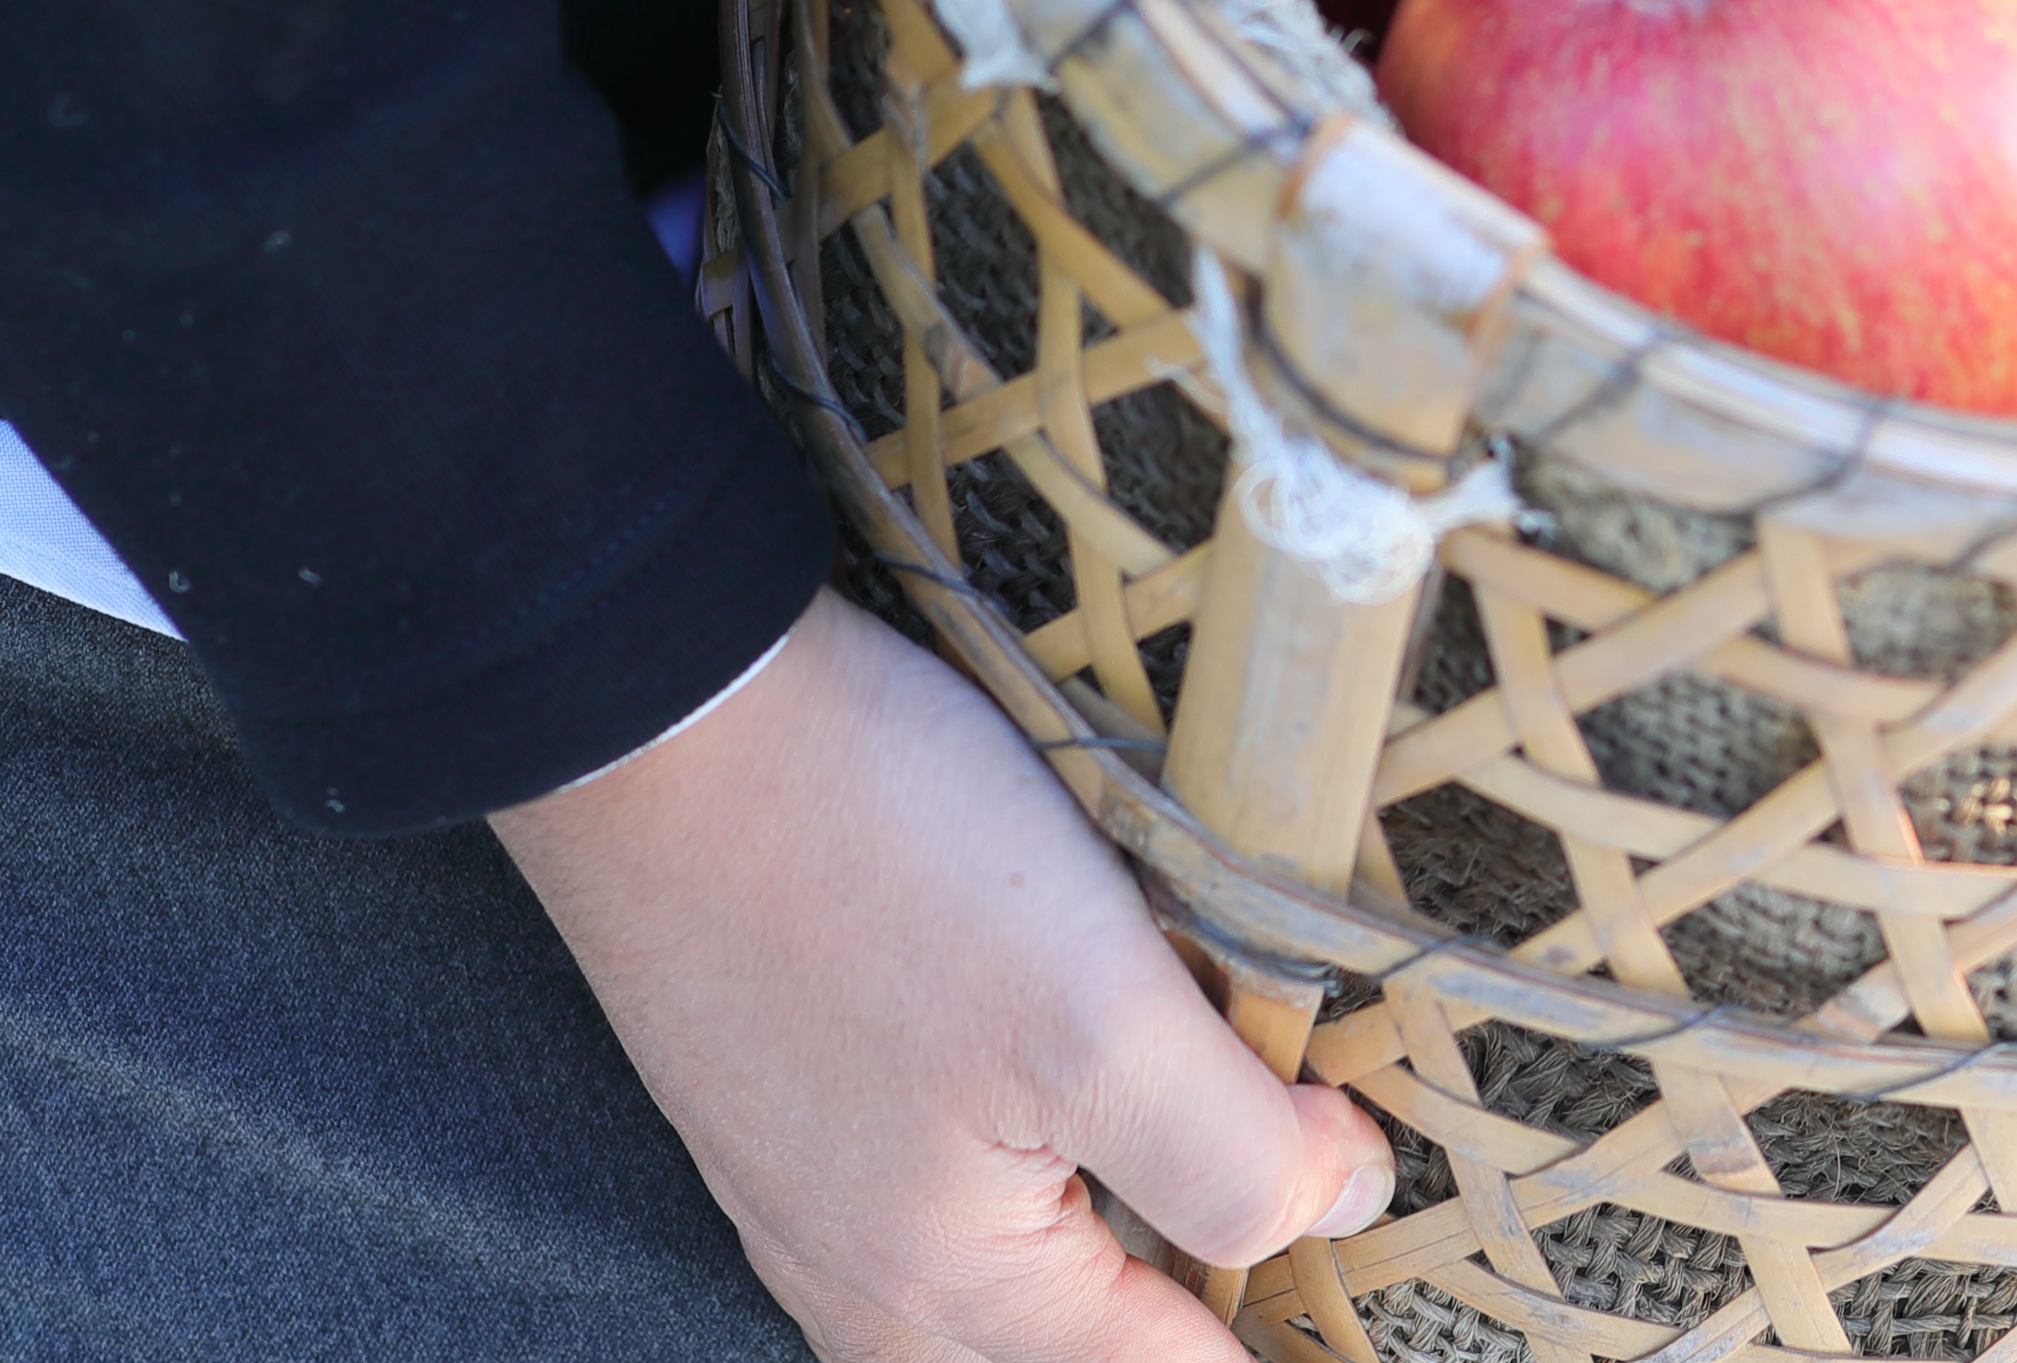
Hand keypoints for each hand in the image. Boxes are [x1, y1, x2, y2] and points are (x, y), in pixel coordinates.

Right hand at [495, 589, 1392, 1361]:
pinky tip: (1057, 1095)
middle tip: (1291, 1198)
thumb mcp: (1100, 1019)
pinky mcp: (776, 1086)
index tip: (1360, 1208)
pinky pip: (920, 1190)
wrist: (656, 717)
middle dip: (1174, 1304)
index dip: (1288, 1309)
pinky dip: (1018, 1172)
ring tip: (1194, 1161)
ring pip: (987, 1278)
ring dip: (1097, 1240)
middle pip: (1062, 1348)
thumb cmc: (877, 861)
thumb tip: (1340, 1200)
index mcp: (947, 1288)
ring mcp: (800, 1183)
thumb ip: (1233, 1147)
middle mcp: (857, 1272)